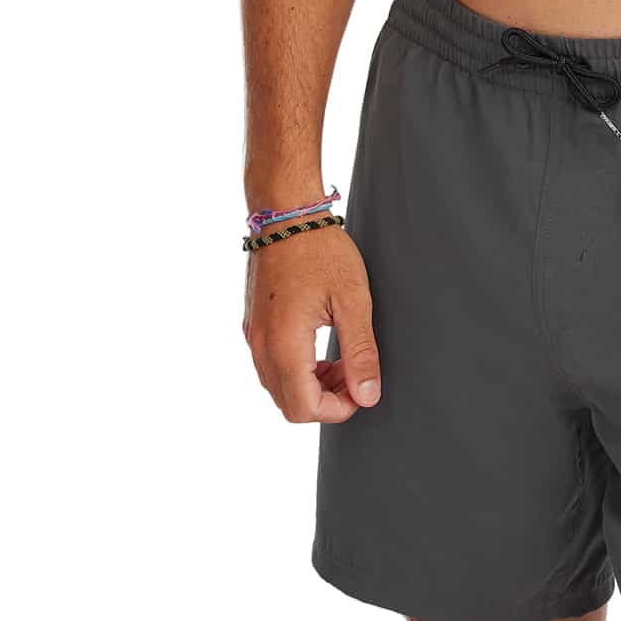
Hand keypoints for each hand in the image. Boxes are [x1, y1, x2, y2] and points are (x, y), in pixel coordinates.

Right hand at [242, 223, 382, 423]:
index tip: (362, 389)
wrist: (285, 211)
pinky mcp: (253, 323)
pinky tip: (320, 344)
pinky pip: (270, 365)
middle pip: (288, 404)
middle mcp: (260, 346)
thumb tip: (367, 396)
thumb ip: (360, 352)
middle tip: (353, 373)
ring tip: (341, 358)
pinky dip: (296, 368)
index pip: (304, 408)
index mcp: (284, 344)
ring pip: (277, 386)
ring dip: (310, 385)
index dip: (338, 409)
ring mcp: (253, 335)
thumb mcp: (352, 299)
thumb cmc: (320, 248)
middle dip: (325, 400)